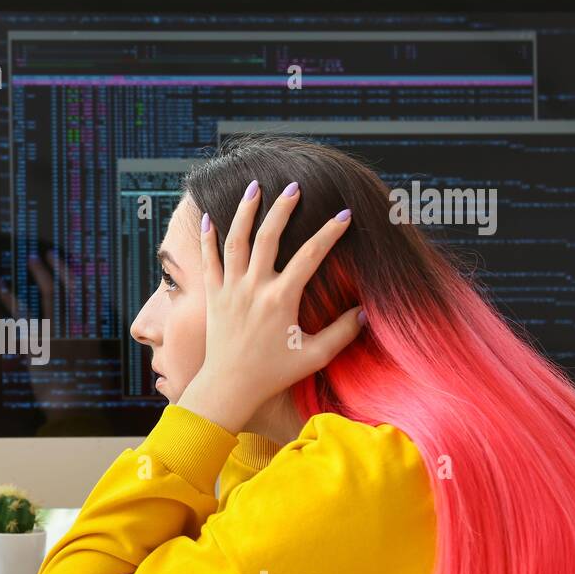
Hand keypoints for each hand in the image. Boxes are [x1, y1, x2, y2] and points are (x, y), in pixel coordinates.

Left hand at [177, 180, 364, 433]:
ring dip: (244, 212)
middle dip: (282, 209)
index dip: (329, 233)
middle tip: (293, 186)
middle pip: (267, 238)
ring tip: (253, 188)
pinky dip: (208, 238)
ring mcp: (230, 289)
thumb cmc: (273, 373)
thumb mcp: (314, 355)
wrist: (229, 386)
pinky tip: (209, 218)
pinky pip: (208, 260)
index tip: (344, 215)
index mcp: (281, 299)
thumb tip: (366, 312)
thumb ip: (343, 332)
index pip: (310, 256)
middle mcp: (254, 288)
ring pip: (235, 241)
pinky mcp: (213, 296)